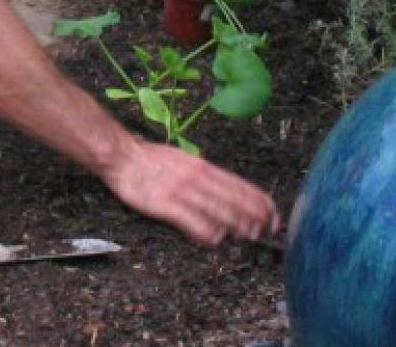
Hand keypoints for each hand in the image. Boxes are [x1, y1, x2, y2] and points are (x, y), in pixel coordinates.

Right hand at [101, 136, 280, 245]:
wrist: (122, 156)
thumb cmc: (152, 160)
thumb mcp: (185, 161)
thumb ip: (205, 177)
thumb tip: (227, 195)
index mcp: (203, 166)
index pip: (239, 185)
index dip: (259, 201)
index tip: (273, 215)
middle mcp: (196, 177)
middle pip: (233, 198)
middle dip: (254, 215)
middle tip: (267, 230)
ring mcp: (181, 190)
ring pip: (217, 209)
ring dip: (237, 224)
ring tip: (250, 235)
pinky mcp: (165, 204)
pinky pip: (191, 220)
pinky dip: (207, 231)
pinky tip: (216, 239)